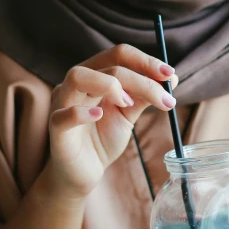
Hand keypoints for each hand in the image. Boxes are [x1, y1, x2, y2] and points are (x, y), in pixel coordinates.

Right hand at [43, 44, 178, 201]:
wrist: (84, 173)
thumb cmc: (102, 139)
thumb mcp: (128, 115)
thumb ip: (144, 96)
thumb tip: (172, 79)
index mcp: (94, 75)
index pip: (118, 55)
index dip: (145, 61)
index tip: (170, 75)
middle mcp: (75, 84)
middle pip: (105, 64)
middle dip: (140, 77)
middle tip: (164, 97)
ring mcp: (61, 104)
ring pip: (77, 77)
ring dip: (110, 85)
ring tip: (129, 104)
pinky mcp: (56, 130)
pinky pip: (62, 115)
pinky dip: (82, 112)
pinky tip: (100, 116)